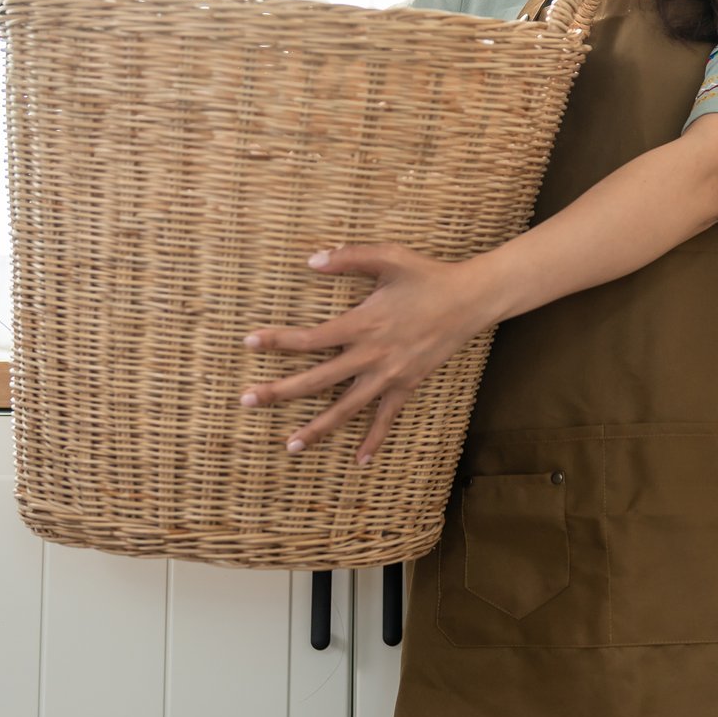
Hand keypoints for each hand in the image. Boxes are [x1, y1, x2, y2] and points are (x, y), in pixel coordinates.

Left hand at [239, 244, 502, 464]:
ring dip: (317, 428)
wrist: (471, 300)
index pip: (310, 338)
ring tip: (290, 445)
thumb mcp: (389, 257)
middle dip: (280, 392)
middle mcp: (372, 355)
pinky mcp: (407, 384)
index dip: (277, 341)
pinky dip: (374, 439)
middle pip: (317, 380)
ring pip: (346, 408)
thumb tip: (311, 261)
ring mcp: (389, 375)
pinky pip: (387, 417)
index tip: (248, 342)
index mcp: (363, 324)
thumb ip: (350, 257)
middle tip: (246, 401)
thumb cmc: (427, 275)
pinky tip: (359, 459)